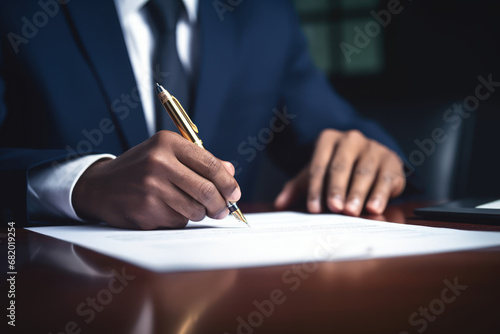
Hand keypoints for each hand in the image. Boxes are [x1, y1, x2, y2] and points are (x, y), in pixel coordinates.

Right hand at [72, 131, 240, 228]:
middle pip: (206, 190)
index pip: (210, 164)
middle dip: (220, 204)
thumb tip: (230, 172)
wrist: (100, 186)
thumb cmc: (141, 168)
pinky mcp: (145, 210)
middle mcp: (158, 162)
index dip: (228, 182)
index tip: (234, 193)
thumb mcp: (167, 154)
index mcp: (167, 142)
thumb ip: (200, 161)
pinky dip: (178, 220)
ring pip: (195, 210)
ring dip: (198, 213)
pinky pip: (178, 222)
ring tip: (187, 206)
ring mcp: (150, 188)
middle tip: (223, 210)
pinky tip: (164, 210)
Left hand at [274, 129, 405, 215]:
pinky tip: (374, 208)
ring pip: (364, 172)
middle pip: (341, 166)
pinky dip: (380, 194)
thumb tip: (278, 204)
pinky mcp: (391, 160)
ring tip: (352, 211)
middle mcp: (351, 139)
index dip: (315, 188)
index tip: (314, 208)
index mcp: (328, 139)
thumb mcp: (316, 174)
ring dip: (357, 193)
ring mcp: (373, 148)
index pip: (319, 165)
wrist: (370, 158)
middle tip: (334, 208)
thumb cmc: (337, 168)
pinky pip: (385, 178)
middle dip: (337, 189)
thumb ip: (297, 188)